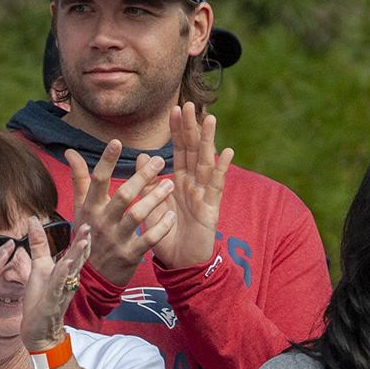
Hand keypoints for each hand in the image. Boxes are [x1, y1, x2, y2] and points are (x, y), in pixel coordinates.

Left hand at [20, 216, 93, 354]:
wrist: (38, 331)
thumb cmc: (40, 300)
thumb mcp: (39, 268)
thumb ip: (38, 244)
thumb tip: (33, 219)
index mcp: (65, 273)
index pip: (75, 252)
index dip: (81, 238)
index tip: (87, 221)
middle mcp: (67, 281)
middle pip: (77, 259)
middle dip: (83, 243)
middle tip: (89, 226)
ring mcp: (61, 292)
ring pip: (71, 272)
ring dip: (77, 258)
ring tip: (84, 243)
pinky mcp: (52, 302)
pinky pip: (58, 287)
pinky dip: (62, 275)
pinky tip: (66, 265)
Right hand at [65, 141, 174, 286]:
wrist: (92, 278)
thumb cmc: (89, 236)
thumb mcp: (81, 209)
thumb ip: (79, 179)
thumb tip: (70, 152)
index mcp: (91, 208)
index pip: (98, 180)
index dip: (107, 161)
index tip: (117, 142)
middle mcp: (103, 222)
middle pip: (123, 195)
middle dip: (142, 177)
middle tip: (160, 160)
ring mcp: (116, 239)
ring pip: (137, 215)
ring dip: (155, 199)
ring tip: (170, 185)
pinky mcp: (130, 255)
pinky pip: (148, 239)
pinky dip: (160, 227)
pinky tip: (172, 215)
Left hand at [153, 103, 233, 270]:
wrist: (180, 264)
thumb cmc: (166, 236)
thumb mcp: (151, 208)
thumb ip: (148, 184)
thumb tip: (142, 156)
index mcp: (178, 181)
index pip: (178, 151)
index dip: (176, 131)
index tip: (174, 109)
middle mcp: (193, 184)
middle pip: (193, 151)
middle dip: (191, 128)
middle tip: (189, 104)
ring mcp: (204, 194)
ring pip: (207, 162)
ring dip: (209, 141)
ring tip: (210, 119)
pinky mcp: (212, 208)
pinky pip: (217, 186)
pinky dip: (222, 169)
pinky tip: (227, 152)